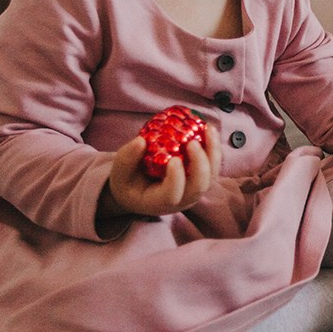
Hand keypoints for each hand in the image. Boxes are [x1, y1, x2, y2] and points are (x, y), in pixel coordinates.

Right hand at [101, 124, 221, 218]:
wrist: (138, 189)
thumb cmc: (128, 182)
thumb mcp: (119, 173)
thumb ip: (126, 159)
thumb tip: (140, 141)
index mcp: (159, 202)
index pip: (172, 195)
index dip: (176, 179)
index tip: (173, 160)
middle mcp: (181, 200)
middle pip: (199, 187)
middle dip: (201, 164)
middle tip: (193, 142)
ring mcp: (194, 190)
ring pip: (211, 176)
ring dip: (213, 153)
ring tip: (209, 129)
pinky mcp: (200, 178)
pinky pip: (212, 165)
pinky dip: (213, 148)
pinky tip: (209, 129)